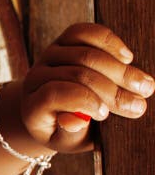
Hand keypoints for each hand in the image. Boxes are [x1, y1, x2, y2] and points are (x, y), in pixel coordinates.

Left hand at [21, 23, 153, 152]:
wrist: (53, 111)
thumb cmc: (64, 130)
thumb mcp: (66, 141)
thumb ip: (69, 134)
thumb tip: (75, 121)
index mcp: (32, 106)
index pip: (54, 95)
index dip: (83, 101)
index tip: (106, 114)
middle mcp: (36, 77)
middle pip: (76, 74)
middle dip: (112, 90)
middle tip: (140, 104)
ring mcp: (48, 56)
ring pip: (85, 54)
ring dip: (120, 70)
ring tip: (144, 85)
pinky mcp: (62, 41)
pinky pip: (85, 33)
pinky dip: (109, 43)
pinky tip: (127, 58)